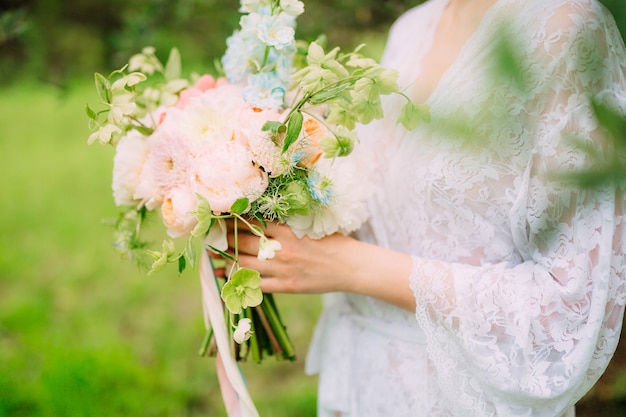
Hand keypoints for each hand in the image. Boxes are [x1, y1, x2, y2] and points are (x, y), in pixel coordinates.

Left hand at [225, 221, 356, 293]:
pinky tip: (231, 281)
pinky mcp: (287, 286)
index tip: (222, 220)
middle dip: (225, 241)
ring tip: (215, 259)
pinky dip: (243, 283)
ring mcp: (283, 269)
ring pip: (247, 265)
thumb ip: (287, 223)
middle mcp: (282, 249)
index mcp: (287, 230)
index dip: (234, 222)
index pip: (252, 223)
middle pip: (244, 243)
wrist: (351, 266)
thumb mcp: (310, 225)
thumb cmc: (333, 242)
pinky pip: (259, 285)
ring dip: (228, 262)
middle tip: (211, 238)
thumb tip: (264, 217)